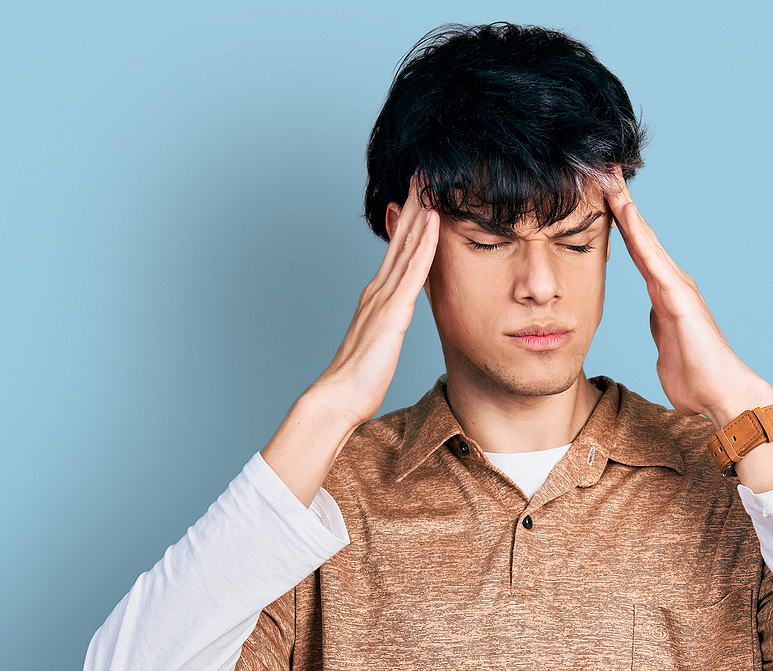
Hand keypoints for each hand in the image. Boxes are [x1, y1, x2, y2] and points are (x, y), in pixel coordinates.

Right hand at [306, 176, 439, 426]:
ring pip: (407, 245)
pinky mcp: (393, 311)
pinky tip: (434, 221)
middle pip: (401, 237)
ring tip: (430, 181)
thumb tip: (398, 318)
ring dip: (420, 211)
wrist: (339, 397)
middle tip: (424, 171)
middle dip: (413, 202)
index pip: (398, 250)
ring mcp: (384, 297)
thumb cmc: (358, 379)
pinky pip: (413, 270)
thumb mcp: (380, 342)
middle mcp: (378, 289)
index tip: (420, 193)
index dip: (409, 220)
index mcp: (378, 296)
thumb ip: (388, 324)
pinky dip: (424, 242)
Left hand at [603, 171, 772, 427]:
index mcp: (665, 294)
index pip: (637, 252)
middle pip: (641, 237)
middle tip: (603, 172)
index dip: (621, 225)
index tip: (603, 199)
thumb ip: (661, 329)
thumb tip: (656, 320)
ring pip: (645, 240)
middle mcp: (672, 283)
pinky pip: (652, 259)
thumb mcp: (667, 347)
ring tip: (610, 180)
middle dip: (622, 205)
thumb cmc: (696, 377)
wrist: (720, 392)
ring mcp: (676, 286)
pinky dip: (638, 234)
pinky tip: (626, 212)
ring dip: (627, 209)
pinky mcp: (678, 296)